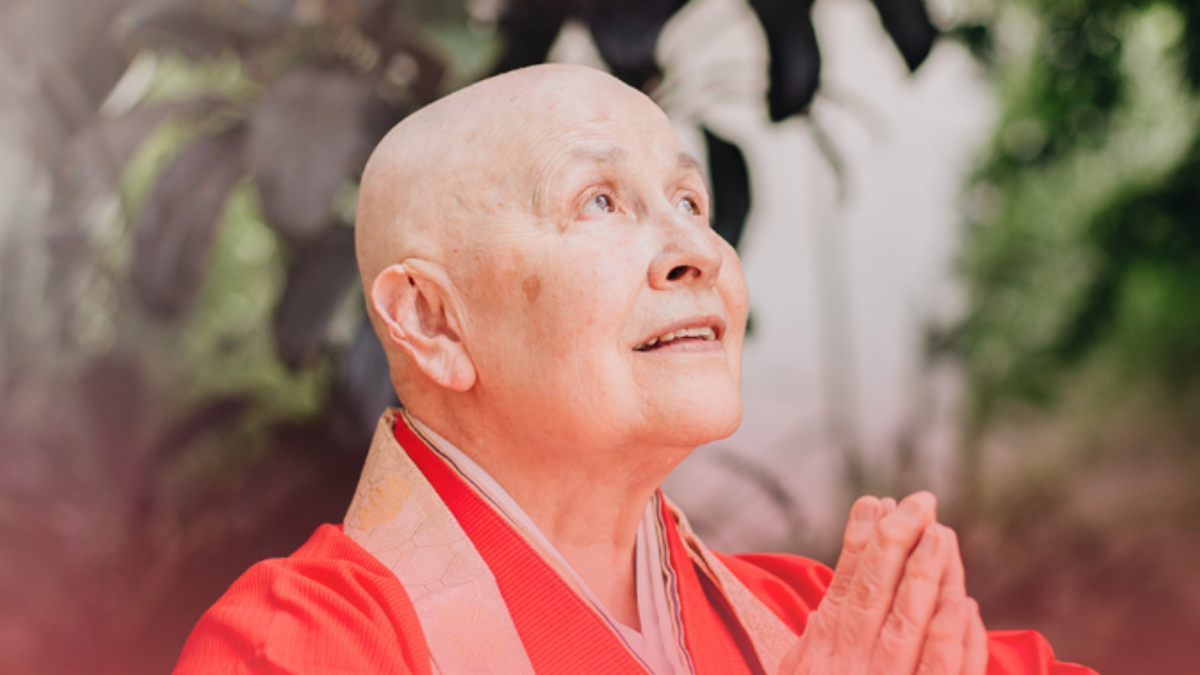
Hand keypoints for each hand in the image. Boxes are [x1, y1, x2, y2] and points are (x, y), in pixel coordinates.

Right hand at [779, 492, 987, 674]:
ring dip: (925, 575)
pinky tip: (962, 601)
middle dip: (896, 542)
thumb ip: (815, 646)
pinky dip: (952, 637)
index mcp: (821, 654)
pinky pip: (939, 672)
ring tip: (941, 533)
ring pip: (907, 624)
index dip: (859, 541)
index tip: (875, 501)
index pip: (844, 586)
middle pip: (874, 595)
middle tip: (919, 502)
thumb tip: (826, 607)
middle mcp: (849, 667)